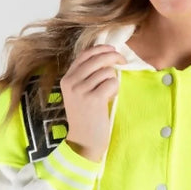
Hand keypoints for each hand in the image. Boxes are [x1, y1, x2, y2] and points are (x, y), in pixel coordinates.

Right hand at [60, 44, 126, 159]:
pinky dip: (115, 89)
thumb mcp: (79, 93)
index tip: (112, 50)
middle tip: (123, 62)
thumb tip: (106, 56)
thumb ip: (86, 76)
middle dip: (114, 57)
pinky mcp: (94, 99)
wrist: (84, 140)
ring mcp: (81, 91)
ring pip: (107, 71)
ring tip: (108, 93)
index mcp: (67, 79)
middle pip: (97, 59)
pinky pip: (112, 82)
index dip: (101, 49)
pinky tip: (110, 98)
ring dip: (113, 80)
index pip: (84, 54)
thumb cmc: (85, 116)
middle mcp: (71, 82)